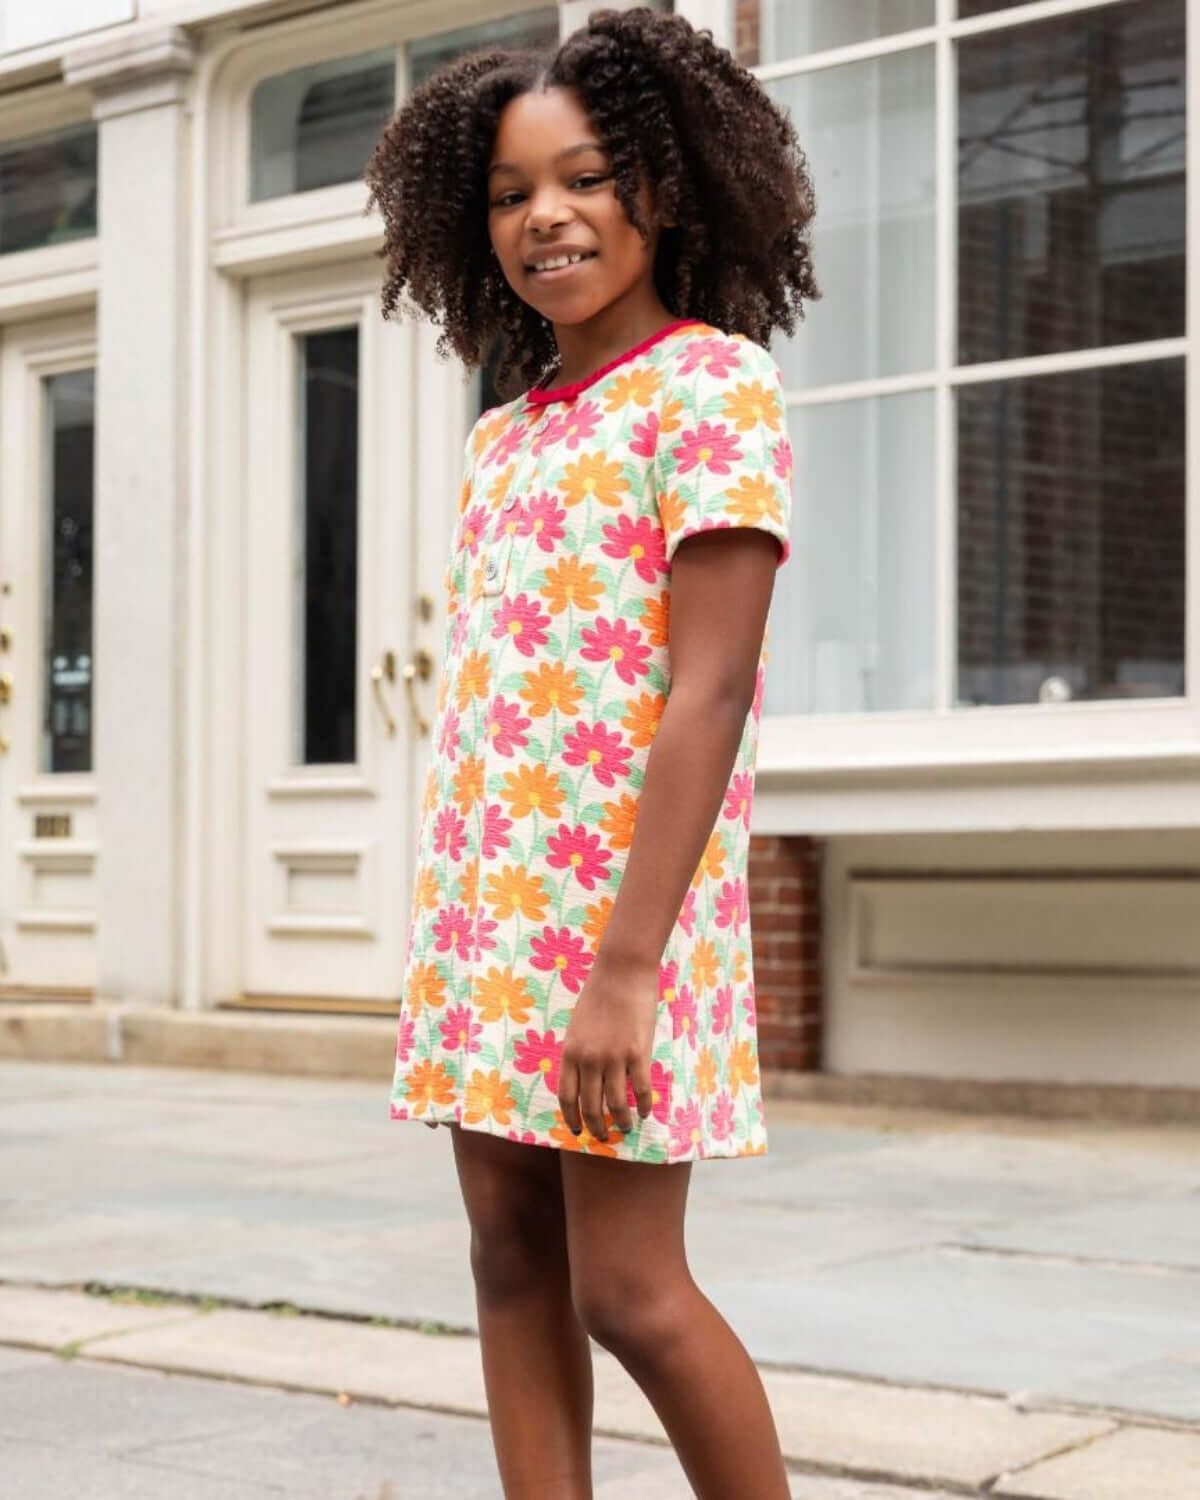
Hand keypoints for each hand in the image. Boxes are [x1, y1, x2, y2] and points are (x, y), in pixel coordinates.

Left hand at [558, 952, 657, 1141]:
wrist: (622, 971)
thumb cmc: (599, 994)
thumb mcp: (578, 1026)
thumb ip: (580, 1053)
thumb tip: (587, 1080)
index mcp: (570, 1052)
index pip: (566, 1097)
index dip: (572, 1118)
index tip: (578, 1131)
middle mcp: (589, 1059)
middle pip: (590, 1106)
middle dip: (597, 1127)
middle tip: (604, 1136)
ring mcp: (614, 1057)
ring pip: (616, 1104)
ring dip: (622, 1121)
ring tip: (627, 1127)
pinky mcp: (638, 1053)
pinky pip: (641, 1089)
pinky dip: (644, 1105)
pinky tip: (647, 1112)